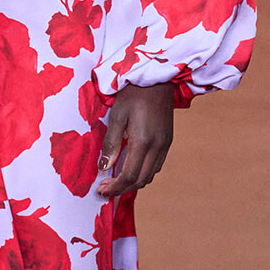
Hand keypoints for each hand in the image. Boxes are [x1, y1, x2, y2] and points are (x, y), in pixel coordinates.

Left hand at [96, 82, 173, 196]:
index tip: (101, 190)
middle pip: (140, 180)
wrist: (158, 79)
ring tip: (115, 180)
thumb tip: (104, 167)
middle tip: (105, 188)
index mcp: (143, 141)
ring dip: (132, 182)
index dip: (114, 186)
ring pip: (149, 175)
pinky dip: (142, 173)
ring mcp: (165, 145)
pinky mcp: (168, 141)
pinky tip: (130, 167)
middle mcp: (157, 147)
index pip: (129, 175)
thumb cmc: (133, 94)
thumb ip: (111, 144)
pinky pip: (156, 166)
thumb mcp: (117, 116)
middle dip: (122, 188)